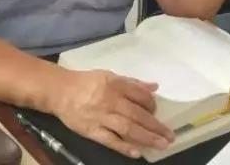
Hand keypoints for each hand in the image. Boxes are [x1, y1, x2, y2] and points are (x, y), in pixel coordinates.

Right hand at [51, 69, 173, 158]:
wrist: (59, 91)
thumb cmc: (86, 82)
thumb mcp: (109, 76)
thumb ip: (132, 82)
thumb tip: (154, 87)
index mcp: (115, 84)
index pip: (140, 95)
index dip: (152, 105)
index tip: (158, 112)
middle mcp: (110, 100)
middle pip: (137, 114)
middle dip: (155, 126)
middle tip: (170, 136)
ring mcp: (101, 117)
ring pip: (127, 128)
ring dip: (146, 137)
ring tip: (161, 144)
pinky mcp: (91, 131)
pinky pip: (110, 140)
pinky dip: (124, 147)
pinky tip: (137, 152)